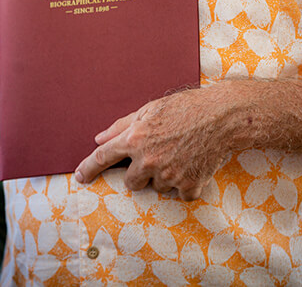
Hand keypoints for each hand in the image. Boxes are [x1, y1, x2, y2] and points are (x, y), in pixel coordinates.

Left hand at [74, 87, 229, 200]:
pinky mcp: (189, 186)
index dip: (89, 167)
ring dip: (164, 176)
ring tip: (180, 154)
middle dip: (139, 173)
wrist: (221, 116)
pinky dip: (185, 184)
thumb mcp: (150, 108)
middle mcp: (149, 160)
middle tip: (157, 155)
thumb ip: (122, 125)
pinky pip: (180, 194)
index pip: (104, 157)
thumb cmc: (185, 107)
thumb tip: (99, 138)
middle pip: (131, 182)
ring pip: (157, 187)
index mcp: (136, 138)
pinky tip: (193, 164)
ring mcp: (169, 176)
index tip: (79, 176)